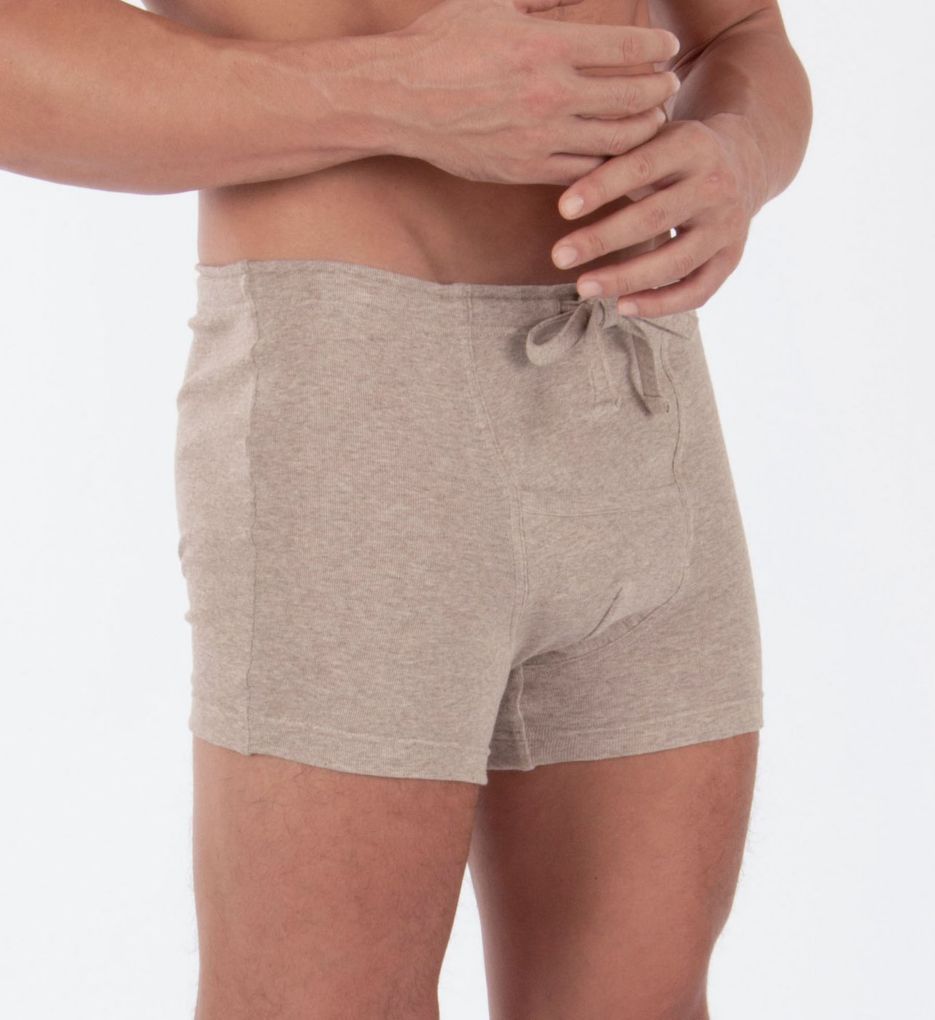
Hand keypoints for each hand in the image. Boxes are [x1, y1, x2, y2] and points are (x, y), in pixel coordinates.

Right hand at [389, 0, 680, 184]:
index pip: (626, 46)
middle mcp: (550, 93)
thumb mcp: (494, 4)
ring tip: (650, 120)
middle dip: (660, 90)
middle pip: (632, 96)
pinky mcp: (526, 169)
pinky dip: (607, 166)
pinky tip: (616, 156)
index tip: (667, 49)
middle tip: (668, 85)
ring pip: (615, 141)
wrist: (399, 100)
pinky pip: (583, 172)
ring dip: (642, 130)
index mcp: (547, 45)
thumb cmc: (441, 44)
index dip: (656, 48)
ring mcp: (540, 136)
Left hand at [550, 112, 769, 313]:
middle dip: (602, 239)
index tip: (562, 208)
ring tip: (582, 288)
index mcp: (694, 145)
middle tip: (558, 256)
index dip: (601, 188)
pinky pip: (697, 291)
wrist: (743, 161)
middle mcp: (716, 186)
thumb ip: (618, 149)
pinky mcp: (731, 258)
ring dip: (625, 279)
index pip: (642, 167)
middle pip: (654, 218)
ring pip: (674, 261)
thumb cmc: (675, 151)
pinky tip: (622, 307)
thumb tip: (557, 163)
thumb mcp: (654, 135)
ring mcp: (727, 226)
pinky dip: (661, 304)